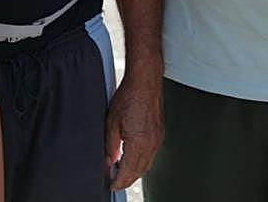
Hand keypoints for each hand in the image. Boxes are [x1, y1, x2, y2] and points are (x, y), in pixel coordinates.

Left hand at [104, 73, 163, 189]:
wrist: (145, 81)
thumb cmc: (129, 97)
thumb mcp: (111, 123)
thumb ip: (110, 146)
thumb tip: (108, 161)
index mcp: (138, 144)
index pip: (127, 172)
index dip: (118, 182)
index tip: (111, 186)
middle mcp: (151, 145)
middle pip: (139, 172)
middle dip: (126, 180)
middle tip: (115, 182)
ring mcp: (157, 140)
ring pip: (146, 165)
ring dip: (135, 171)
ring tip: (121, 171)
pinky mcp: (160, 133)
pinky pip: (151, 155)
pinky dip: (142, 161)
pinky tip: (133, 157)